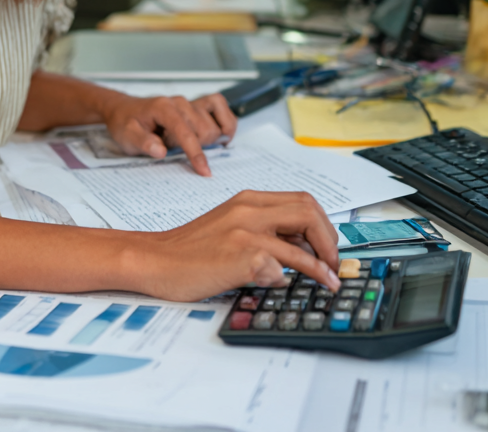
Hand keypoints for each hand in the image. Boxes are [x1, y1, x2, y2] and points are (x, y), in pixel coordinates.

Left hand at [97, 90, 236, 174]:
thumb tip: (160, 151)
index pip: (186, 131)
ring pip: (214, 126)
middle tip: (171, 145)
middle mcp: (180, 102)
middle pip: (205, 131)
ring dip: (203, 140)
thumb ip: (143, 142)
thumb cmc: (126, 123)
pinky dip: (224, 122)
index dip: (195, 153)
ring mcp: (190, 102)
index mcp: (163, 108)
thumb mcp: (127, 136)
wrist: (124, 110)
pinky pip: (221, 107)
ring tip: (181, 140)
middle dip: (193, 146)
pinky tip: (215, 135)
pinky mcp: (197, 104)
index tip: (204, 171)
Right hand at [129, 190, 340, 300]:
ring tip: (329, 281)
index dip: (323, 224)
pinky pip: (280, 268)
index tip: (327, 246)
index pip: (302, 201)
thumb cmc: (190, 248)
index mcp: (247, 200)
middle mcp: (248, 210)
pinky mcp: (239, 258)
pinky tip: (287, 287)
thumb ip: (262, 228)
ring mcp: (244, 233)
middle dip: (330, 239)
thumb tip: (301, 246)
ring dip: (323, 266)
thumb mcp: (229, 225)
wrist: (155, 259)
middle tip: (332, 261)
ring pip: (301, 243)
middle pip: (309, 211)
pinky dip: (292, 279)